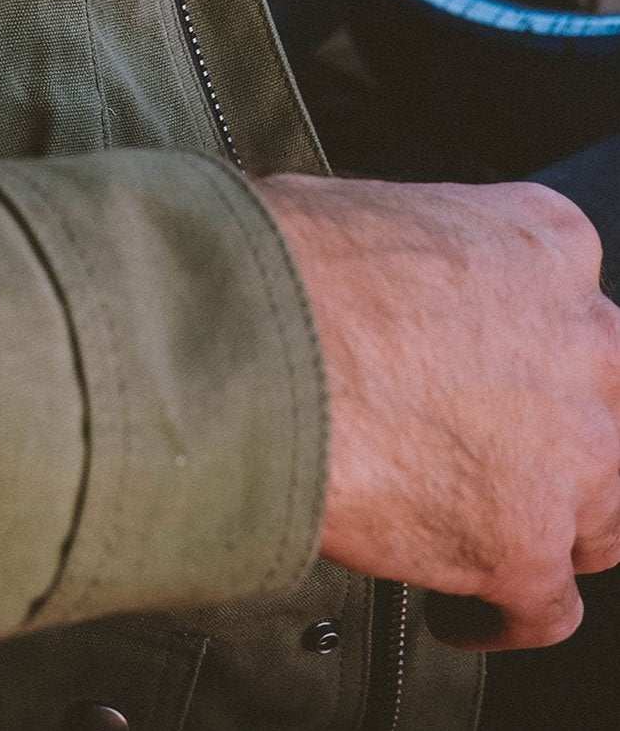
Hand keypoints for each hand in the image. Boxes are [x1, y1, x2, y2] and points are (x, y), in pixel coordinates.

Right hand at [256, 173, 619, 650]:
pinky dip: (501, 617)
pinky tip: (456, 613)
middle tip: (487, 450)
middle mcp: (579, 343)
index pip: (568, 304)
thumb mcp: (364, 212)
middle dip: (554, 436)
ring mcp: (568, 452)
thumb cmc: (279, 261)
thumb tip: (364, 282)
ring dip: (546, 527)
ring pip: (601, 514)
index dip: (520, 347)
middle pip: (602, 409)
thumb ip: (408, 259)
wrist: (244, 338)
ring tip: (478, 535)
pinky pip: (546, 609)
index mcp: (542, 244)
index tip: (482, 368)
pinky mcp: (526, 546)